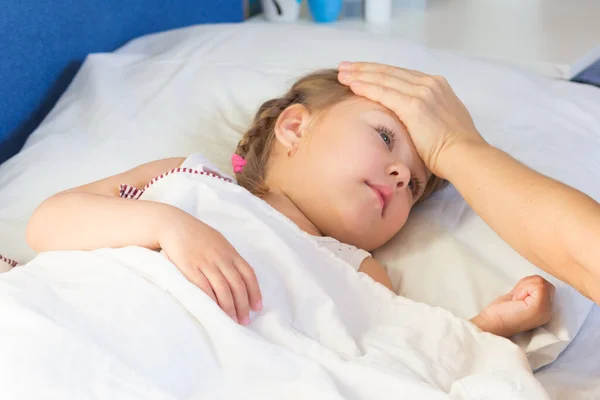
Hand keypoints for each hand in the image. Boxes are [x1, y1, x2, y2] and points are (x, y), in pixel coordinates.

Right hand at [157, 209, 261, 325]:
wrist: (174, 225)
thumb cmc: (196, 235)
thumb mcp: (218, 242)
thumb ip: (228, 257)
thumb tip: (239, 275)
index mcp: (230, 252)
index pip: (248, 274)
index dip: (255, 292)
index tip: (257, 307)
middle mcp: (221, 258)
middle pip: (237, 285)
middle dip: (243, 305)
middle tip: (245, 321)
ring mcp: (206, 263)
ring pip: (223, 289)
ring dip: (230, 307)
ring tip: (232, 321)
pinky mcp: (190, 268)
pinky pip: (204, 288)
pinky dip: (212, 302)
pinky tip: (215, 312)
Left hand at [337, 61, 486, 177]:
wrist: (465, 155)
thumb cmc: (454, 148)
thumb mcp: (442, 121)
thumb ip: (428, 113)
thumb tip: (415, 120)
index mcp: (437, 85)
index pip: (401, 74)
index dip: (379, 71)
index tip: (361, 70)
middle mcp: (430, 84)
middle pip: (390, 72)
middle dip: (365, 69)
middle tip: (345, 66)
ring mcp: (422, 92)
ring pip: (384, 79)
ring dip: (360, 75)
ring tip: (342, 73)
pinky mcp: (414, 106)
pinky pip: (384, 93)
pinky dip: (366, 87)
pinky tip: (352, 85)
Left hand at [473, 275, 554, 336]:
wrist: (493, 325)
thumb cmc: (501, 312)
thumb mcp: (519, 297)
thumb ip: (531, 290)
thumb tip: (536, 281)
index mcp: (544, 310)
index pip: (546, 287)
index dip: (529, 287)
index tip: (517, 298)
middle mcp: (549, 312)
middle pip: (545, 283)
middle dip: (528, 285)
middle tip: (516, 298)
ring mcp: (546, 310)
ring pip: (541, 283)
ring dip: (524, 286)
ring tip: (516, 299)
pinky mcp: (539, 307)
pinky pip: (539, 285)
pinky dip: (524, 287)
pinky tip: (517, 299)